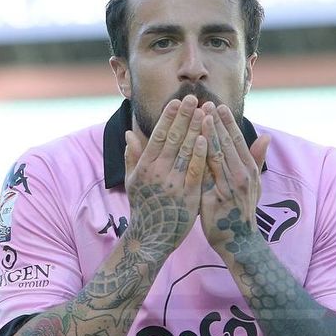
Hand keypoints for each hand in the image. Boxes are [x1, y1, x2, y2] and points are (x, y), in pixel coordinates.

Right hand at [123, 94, 208, 258]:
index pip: (158, 135)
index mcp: (145, 166)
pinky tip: (207, 138)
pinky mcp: (187, 195)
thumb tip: (129, 134)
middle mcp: (157, 172)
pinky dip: (201, 154)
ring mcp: (173, 183)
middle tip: (193, 98)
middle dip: (184, 116)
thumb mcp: (132, 181)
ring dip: (196, 129)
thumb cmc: (143, 208)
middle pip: (173, 138)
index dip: (168, 117)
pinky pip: (195, 170)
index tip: (176, 101)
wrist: (150, 238)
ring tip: (205, 111)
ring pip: (186, 151)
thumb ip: (132, 157)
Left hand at [199, 104, 269, 255]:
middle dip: (216, 121)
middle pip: (227, 142)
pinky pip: (208, 173)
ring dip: (208, 132)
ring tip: (199, 115)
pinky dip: (202, 156)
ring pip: (218, 153)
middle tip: (204, 102)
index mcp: (249, 170)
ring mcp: (230, 186)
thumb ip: (256, 160)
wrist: (238, 241)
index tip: (218, 106)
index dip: (227, 122)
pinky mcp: (217, 197)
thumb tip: (266, 137)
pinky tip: (194, 143)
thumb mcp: (254, 185)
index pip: (237, 140)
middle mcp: (242, 175)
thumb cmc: (242, 212)